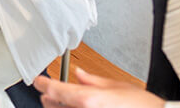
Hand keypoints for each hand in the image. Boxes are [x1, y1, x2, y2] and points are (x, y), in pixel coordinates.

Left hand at [34, 68, 164, 107]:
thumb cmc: (142, 106)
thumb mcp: (117, 86)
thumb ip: (93, 81)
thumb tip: (79, 75)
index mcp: (88, 99)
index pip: (53, 90)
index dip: (42, 83)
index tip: (38, 81)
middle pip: (50, 105)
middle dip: (48, 97)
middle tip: (49, 92)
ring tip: (60, 102)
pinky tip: (75, 107)